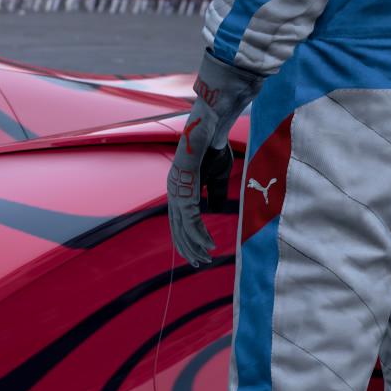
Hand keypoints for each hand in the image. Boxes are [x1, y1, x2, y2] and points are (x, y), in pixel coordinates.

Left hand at [165, 57, 254, 266]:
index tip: (199, 253)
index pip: (179, 220)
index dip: (188, 238)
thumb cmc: (214, 147)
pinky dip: (199, 234)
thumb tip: (213, 209)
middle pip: (177, 228)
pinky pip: (190, 218)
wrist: (212, 127)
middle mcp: (173, 191)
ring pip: (182, 227)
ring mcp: (176, 190)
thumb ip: (213, 192)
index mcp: (179, 188)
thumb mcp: (216, 176)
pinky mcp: (184, 189)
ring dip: (194, 245)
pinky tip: (209, 245)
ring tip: (205, 259)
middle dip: (188, 248)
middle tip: (200, 263)